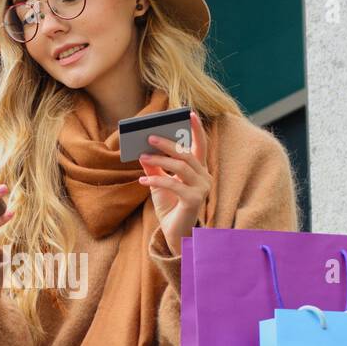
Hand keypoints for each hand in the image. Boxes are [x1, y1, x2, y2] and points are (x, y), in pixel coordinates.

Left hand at [138, 110, 211, 254]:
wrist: (174, 233)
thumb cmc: (169, 206)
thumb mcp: (158, 183)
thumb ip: (154, 166)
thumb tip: (142, 150)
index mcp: (198, 170)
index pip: (200, 146)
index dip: (197, 129)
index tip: (189, 112)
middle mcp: (204, 177)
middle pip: (186, 154)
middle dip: (168, 144)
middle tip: (150, 137)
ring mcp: (202, 189)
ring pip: (181, 167)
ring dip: (159, 161)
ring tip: (141, 157)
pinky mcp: (194, 200)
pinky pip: (174, 184)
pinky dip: (156, 180)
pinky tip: (142, 181)